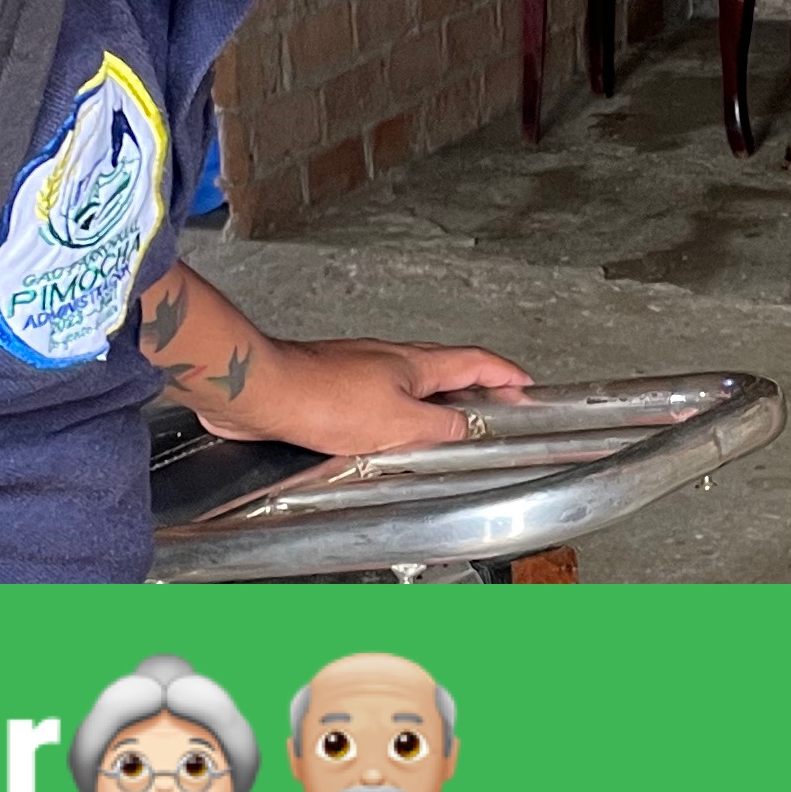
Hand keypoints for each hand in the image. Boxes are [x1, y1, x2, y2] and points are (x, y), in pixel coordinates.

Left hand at [234, 333, 531, 457]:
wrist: (265, 392)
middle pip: (447, 367)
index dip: (505, 374)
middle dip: (476, 386)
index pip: (475, 362)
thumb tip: (464, 427)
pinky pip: (381, 396)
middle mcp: (390, 359)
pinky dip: (400, 411)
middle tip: (495, 404)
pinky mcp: (334, 385)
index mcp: (415, 363)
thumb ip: (439, 426)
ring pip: (412, 382)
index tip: (525, 384)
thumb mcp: (399, 423)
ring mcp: (361, 369)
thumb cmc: (322, 400)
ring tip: (446, 424)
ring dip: (436, 400)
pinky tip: (390, 432)